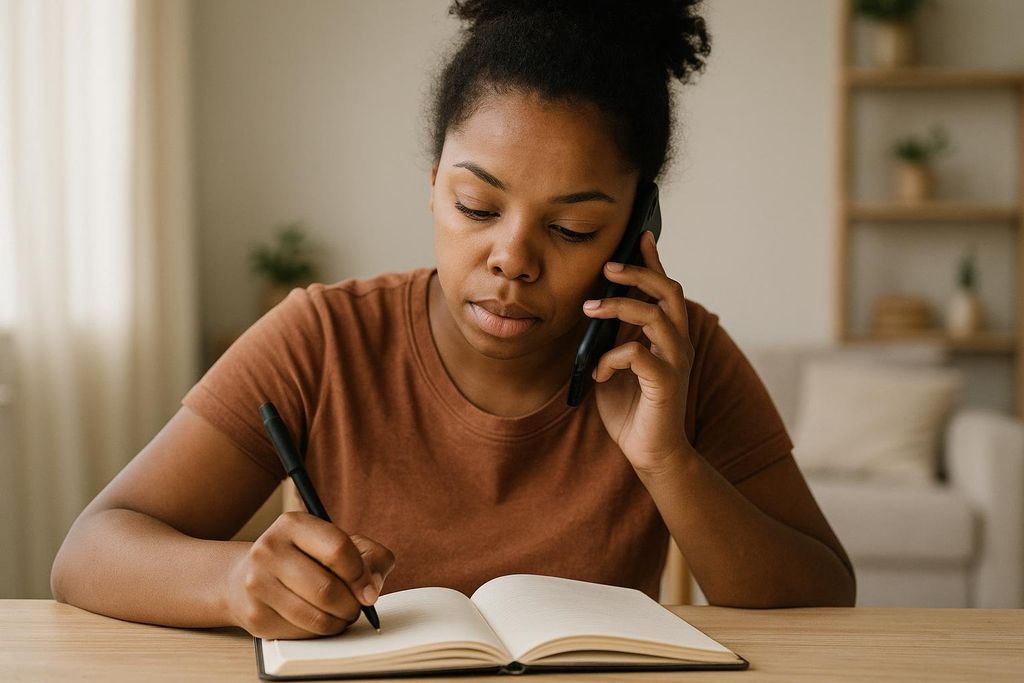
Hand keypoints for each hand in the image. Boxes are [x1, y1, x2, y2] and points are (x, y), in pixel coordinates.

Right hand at [224, 511, 394, 638]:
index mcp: (293, 524)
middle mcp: (269, 550)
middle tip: (356, 607)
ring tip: (341, 614)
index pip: (338, 549)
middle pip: (326, 589)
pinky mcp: (255, 616)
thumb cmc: (305, 558)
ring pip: (316, 616)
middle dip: (351, 605)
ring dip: (338, 622)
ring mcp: (257, 584)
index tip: (369, 590)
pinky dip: (319, 631)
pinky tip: (318, 619)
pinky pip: (301, 633)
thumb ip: (370, 557)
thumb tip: (372, 589)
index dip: (361, 575)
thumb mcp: (338, 543)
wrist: (247, 576)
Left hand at [583, 229, 695, 474]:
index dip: (654, 261)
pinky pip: (638, 354)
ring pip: (655, 316)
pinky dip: (613, 357)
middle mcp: (677, 344)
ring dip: (619, 308)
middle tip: (608, 268)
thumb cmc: (631, 409)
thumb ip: (611, 338)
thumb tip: (592, 311)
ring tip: (590, 310)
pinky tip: (600, 372)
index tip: (640, 235)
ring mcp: (675, 362)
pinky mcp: (665, 383)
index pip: (665, 289)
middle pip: (668, 292)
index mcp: (667, 336)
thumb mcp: (615, 365)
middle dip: (639, 273)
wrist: (650, 454)